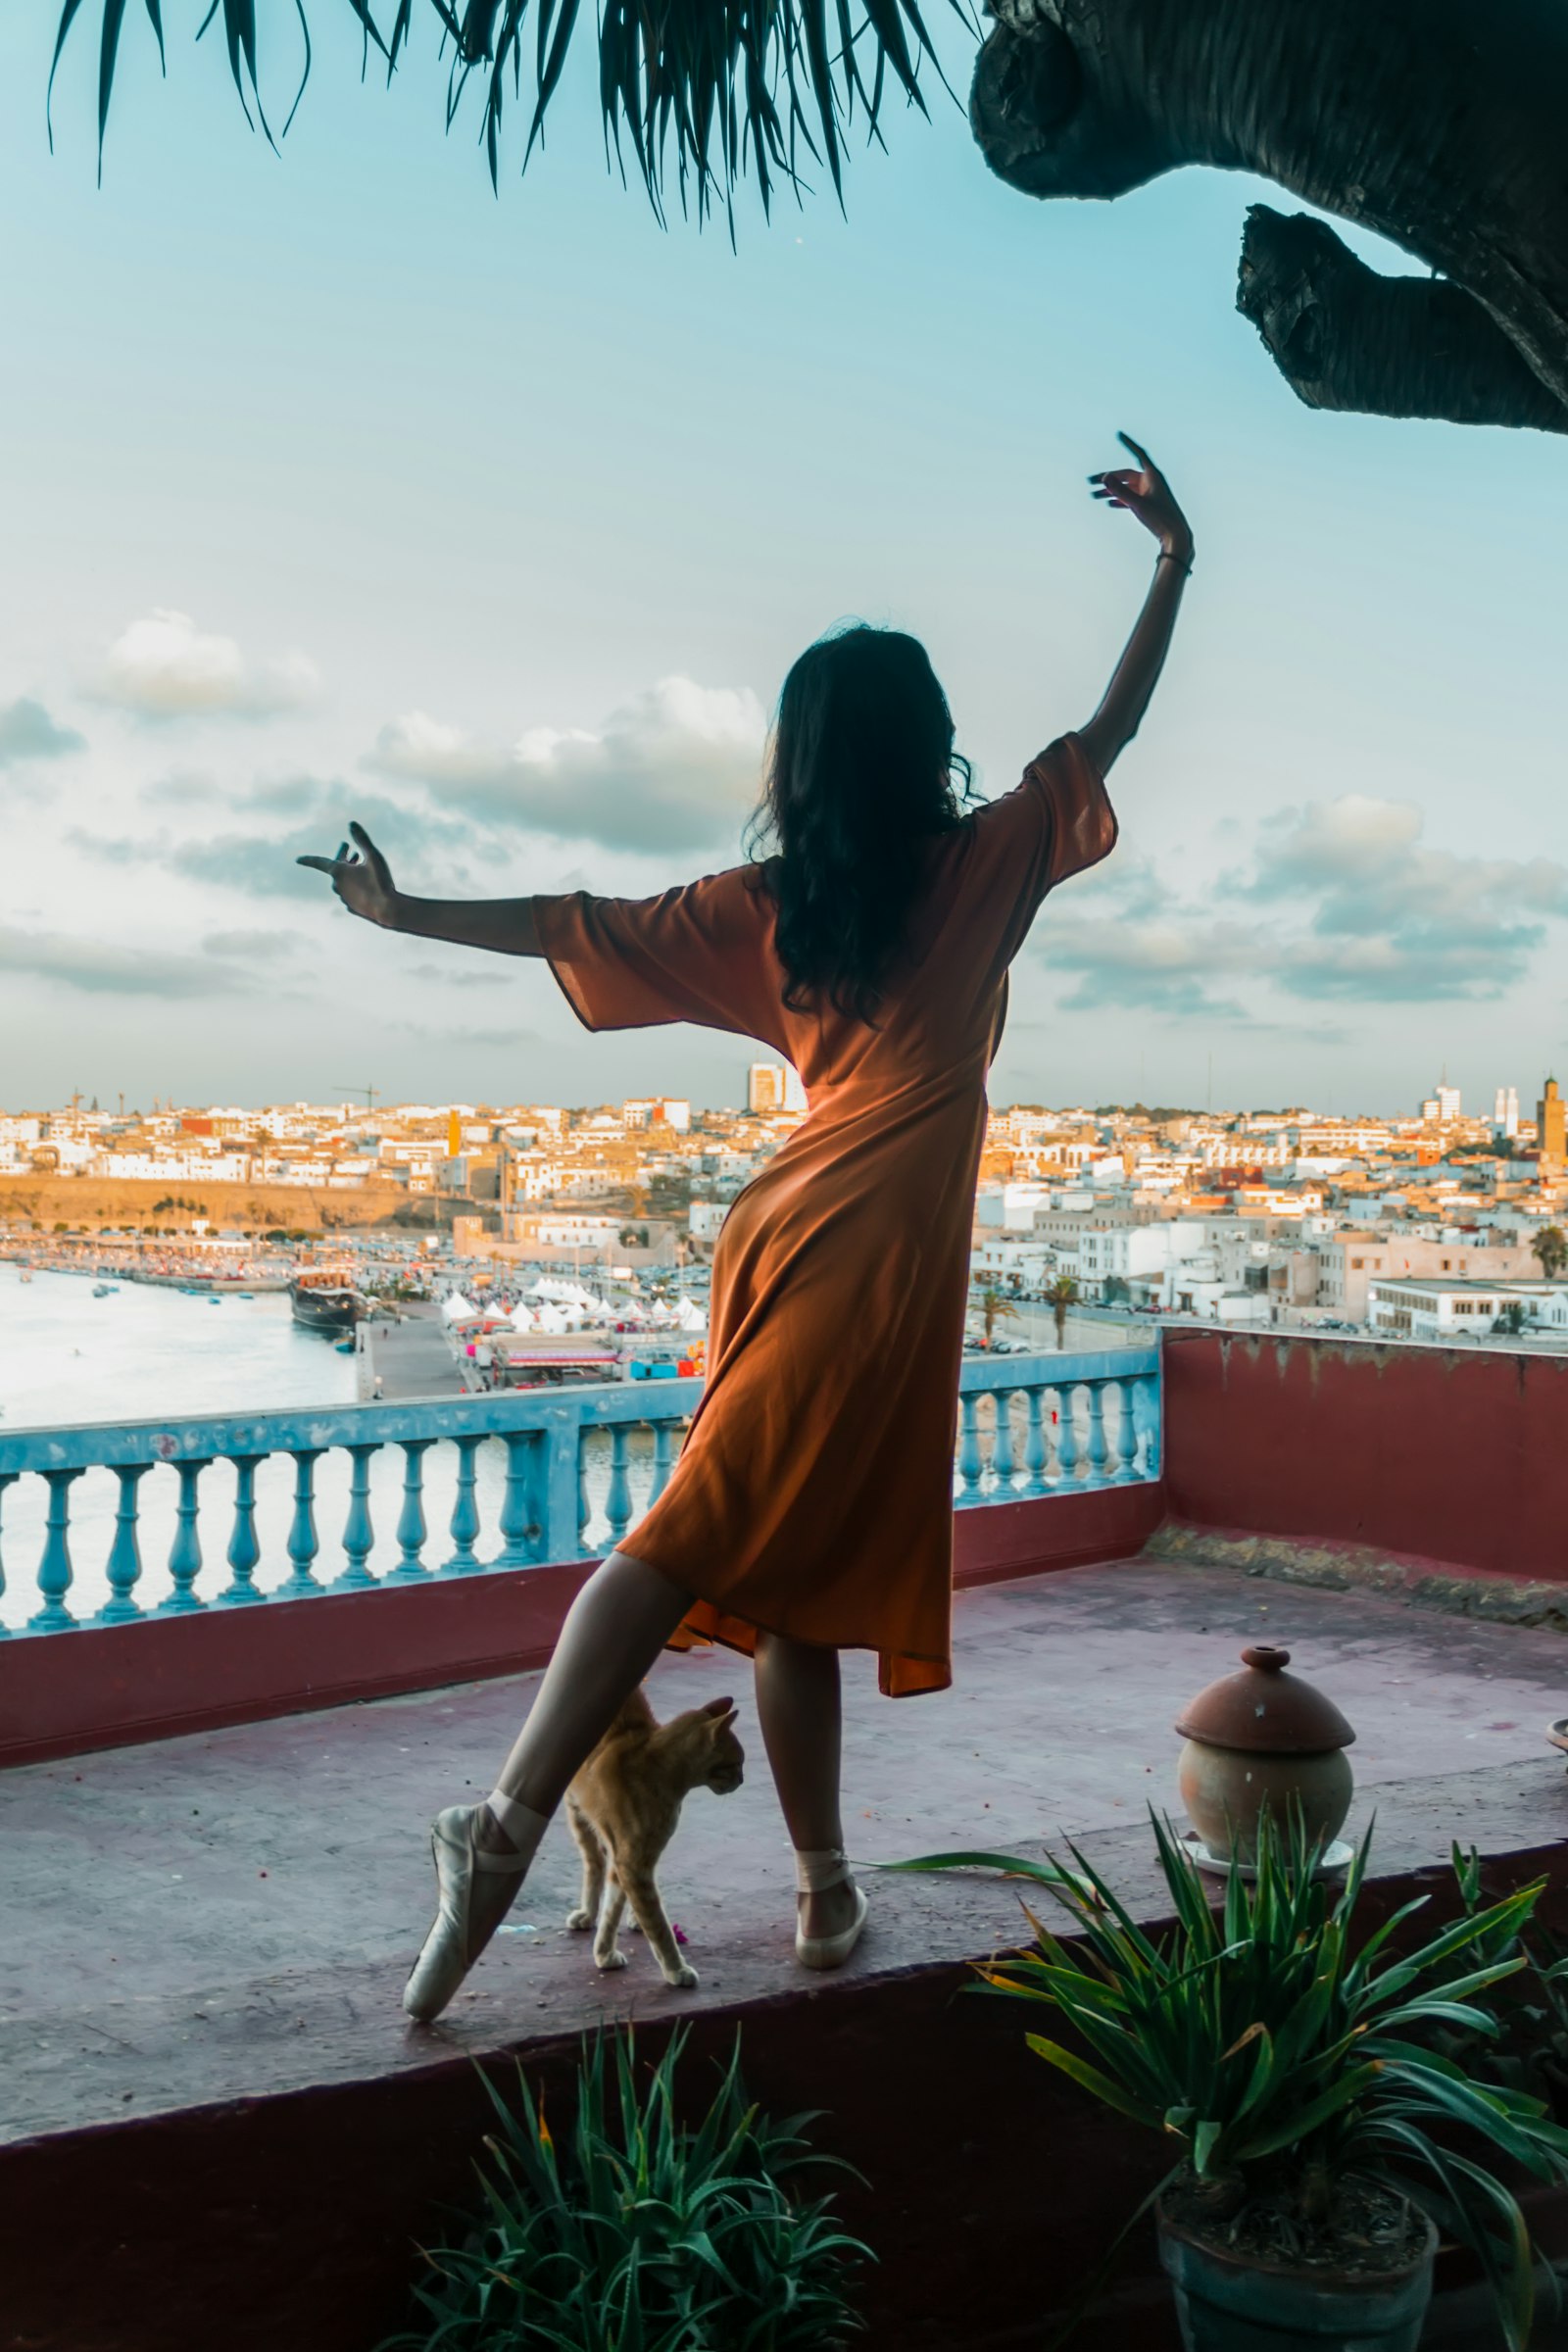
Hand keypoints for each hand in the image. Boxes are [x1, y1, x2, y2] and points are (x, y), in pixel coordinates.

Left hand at [296, 821, 399, 926]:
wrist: (388, 910)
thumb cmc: (380, 881)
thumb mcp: (373, 856)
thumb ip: (362, 839)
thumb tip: (352, 823)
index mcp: (338, 872)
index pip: (318, 862)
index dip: (308, 859)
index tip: (297, 860)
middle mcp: (337, 886)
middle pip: (336, 869)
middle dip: (344, 859)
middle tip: (352, 851)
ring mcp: (344, 898)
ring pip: (343, 882)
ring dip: (349, 873)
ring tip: (360, 867)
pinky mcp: (352, 908)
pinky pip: (350, 893)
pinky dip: (355, 887)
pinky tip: (364, 885)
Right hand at [1089, 433, 1192, 563]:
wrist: (1174, 536)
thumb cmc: (1160, 518)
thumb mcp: (1137, 504)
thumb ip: (1120, 491)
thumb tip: (1105, 477)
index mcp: (1152, 476)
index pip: (1139, 454)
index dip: (1128, 444)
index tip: (1119, 434)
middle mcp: (1151, 482)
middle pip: (1125, 475)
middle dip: (1108, 478)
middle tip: (1090, 482)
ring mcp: (1149, 493)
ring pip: (1126, 487)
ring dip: (1111, 490)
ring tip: (1094, 495)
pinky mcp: (1147, 504)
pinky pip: (1130, 498)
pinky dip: (1120, 499)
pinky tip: (1109, 503)